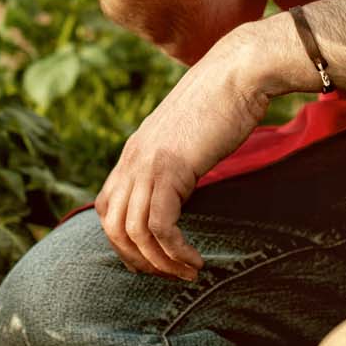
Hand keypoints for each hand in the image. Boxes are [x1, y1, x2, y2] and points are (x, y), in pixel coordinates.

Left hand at [92, 36, 271, 279]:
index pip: (106, 208)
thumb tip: (183, 186)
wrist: (238, 72)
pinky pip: (159, 226)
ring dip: (160, 262)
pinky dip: (175, 251)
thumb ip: (176, 161)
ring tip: (187, 272)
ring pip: (133, 232)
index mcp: (134, 151)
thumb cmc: (224, 102)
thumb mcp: (188, 137)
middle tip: (170, 274)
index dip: (122, 241)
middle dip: (138, 260)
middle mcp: (131, 158)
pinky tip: (196, 260)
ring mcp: (147, 163)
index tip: (153, 258)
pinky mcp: (170, 169)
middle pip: (112, 226)